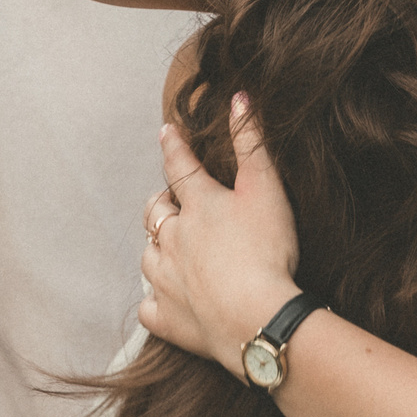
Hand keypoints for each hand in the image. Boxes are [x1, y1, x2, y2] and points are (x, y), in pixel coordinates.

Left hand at [139, 96, 300, 376]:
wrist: (257, 317)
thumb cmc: (267, 250)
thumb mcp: (266, 187)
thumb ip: (251, 142)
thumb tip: (239, 98)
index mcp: (199, 205)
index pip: (180, 167)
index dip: (173, 147)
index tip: (166, 133)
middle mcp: (174, 238)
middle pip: (156, 213)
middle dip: (160, 204)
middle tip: (168, 202)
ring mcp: (166, 280)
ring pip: (149, 257)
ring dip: (157, 249)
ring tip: (168, 249)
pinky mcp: (168, 319)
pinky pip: (149, 307)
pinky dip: (154, 301)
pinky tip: (164, 300)